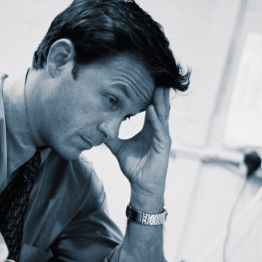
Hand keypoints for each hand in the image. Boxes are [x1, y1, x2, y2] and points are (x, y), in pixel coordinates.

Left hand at [105, 87, 170, 203]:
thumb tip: (98, 129)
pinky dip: (156, 119)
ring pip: (162, 115)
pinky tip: (153, 109)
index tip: (144, 80)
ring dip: (160, 101)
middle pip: (158, 107)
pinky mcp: (164, 146)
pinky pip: (160, 130)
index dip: (147, 95)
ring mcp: (162, 137)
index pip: (150, 107)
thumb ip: (111, 137)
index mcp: (149, 129)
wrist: (141, 185)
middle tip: (156, 75)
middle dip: (157, 92)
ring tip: (159, 86)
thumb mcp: (119, 148)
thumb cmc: (134, 168)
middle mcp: (157, 130)